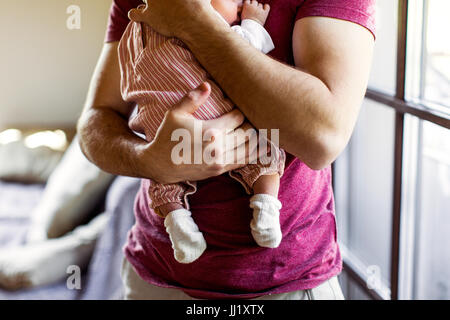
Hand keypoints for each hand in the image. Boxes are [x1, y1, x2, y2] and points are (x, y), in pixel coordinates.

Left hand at [128, 0, 213, 38]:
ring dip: (149, 2)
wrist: (194, 21)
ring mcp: (151, 1)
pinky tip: (136, 15)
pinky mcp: (148, 15)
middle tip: (165, 3)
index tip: (169, 2)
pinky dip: (135, 14)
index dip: (164, 0)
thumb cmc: (200, 3)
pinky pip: (134, 14)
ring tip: (155, 8)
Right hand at [136, 82, 267, 183]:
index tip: (239, 107)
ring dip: (258, 139)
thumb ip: (192, 98)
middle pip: (247, 132)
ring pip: (250, 148)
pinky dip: (255, 154)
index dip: (240, 110)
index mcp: (210, 131)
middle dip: (251, 123)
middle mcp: (219, 147)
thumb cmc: (167, 136)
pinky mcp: (220, 170)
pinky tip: (264, 147)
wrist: (160, 165)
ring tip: (265, 130)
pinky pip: (244, 161)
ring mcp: (221, 161)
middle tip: (255, 115)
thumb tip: (208, 84)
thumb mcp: (175, 114)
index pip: (237, 117)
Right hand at [241, 0, 269, 24]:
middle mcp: (253, 6)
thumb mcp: (241, 15)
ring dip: (259, 8)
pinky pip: (267, 6)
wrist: (251, 29)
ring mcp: (259, 9)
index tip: (248, 7)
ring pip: (260, 4)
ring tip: (257, 14)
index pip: (248, 0)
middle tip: (253, 11)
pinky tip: (264, 10)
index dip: (248, 4)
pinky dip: (266, 7)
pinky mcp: (265, 13)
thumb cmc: (245, 24)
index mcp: (246, 6)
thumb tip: (243, 7)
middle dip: (254, 5)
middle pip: (254, 1)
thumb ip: (243, 9)